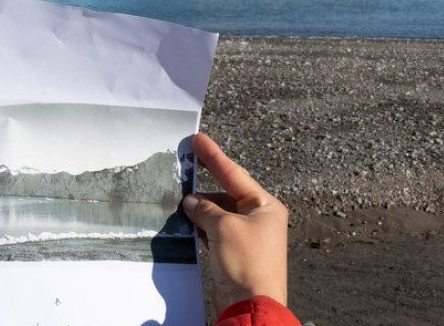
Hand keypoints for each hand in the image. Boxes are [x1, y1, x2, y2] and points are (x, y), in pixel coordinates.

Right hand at [180, 132, 287, 314]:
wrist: (250, 304)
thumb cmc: (246, 263)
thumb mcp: (223, 227)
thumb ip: (205, 209)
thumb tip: (191, 201)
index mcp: (265, 206)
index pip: (235, 174)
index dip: (214, 156)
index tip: (198, 140)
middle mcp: (259, 218)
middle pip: (227, 194)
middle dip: (204, 187)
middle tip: (183, 169)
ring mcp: (248, 237)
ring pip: (219, 214)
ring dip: (201, 209)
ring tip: (178, 201)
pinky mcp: (235, 253)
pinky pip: (216, 232)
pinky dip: (202, 226)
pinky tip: (186, 222)